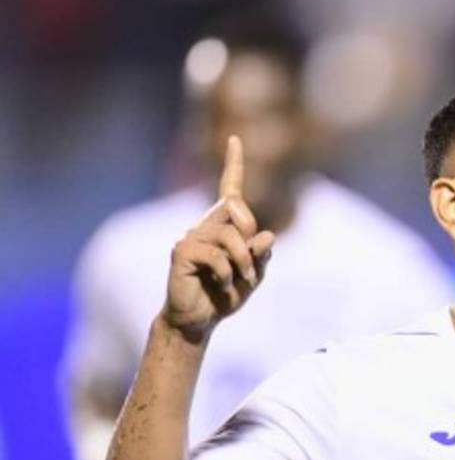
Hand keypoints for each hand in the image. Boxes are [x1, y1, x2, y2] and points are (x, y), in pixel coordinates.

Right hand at [160, 136, 274, 341]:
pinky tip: (221, 286)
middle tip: (248, 268)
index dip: (233, 164)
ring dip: (243, 263)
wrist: (198, 321)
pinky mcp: (181, 252)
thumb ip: (262, 254)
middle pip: (238, 211)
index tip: (234, 139)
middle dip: (250, 239)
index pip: (229, 190)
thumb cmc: (226, 295)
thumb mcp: (254, 275)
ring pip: (230, 235)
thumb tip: (267, 234)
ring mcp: (190, 236)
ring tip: (238, 281)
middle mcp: (204, 225)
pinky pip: (216, 256)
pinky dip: (227, 274)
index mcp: (223, 226)